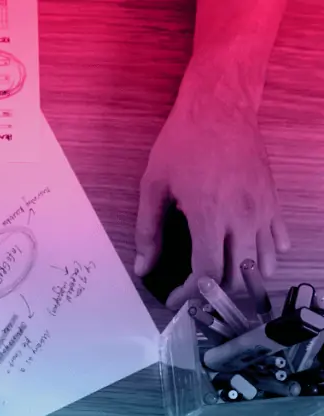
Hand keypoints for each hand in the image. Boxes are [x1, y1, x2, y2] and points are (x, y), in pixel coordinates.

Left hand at [134, 96, 289, 309]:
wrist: (219, 109)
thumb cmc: (183, 143)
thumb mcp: (153, 186)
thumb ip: (148, 231)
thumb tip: (143, 265)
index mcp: (210, 216)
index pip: (208, 274)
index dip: (191, 295)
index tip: (176, 300)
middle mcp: (242, 217)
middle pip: (236, 277)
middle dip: (213, 292)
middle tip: (193, 292)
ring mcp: (263, 210)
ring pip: (262, 264)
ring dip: (241, 278)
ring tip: (218, 278)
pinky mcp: (273, 201)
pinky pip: (278, 241)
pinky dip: (265, 256)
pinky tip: (245, 254)